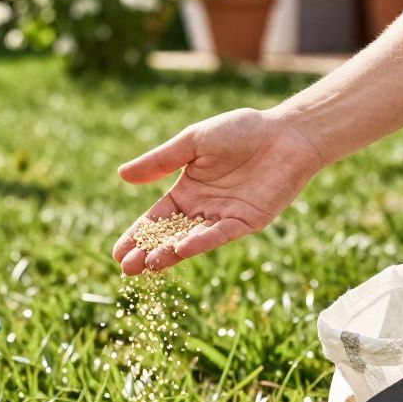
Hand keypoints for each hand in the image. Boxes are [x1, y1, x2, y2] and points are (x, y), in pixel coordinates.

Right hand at [111, 107, 323, 274]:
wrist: (285, 133)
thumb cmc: (240, 131)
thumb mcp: (192, 143)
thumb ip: (160, 161)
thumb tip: (122, 174)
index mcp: (186, 191)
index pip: (155, 220)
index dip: (137, 236)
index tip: (117, 253)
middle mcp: (202, 209)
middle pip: (169, 236)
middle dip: (147, 252)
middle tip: (127, 269)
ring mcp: (224, 218)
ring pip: (191, 240)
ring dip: (170, 253)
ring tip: (148, 264)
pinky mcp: (246, 222)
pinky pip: (219, 235)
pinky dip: (201, 243)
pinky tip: (181, 249)